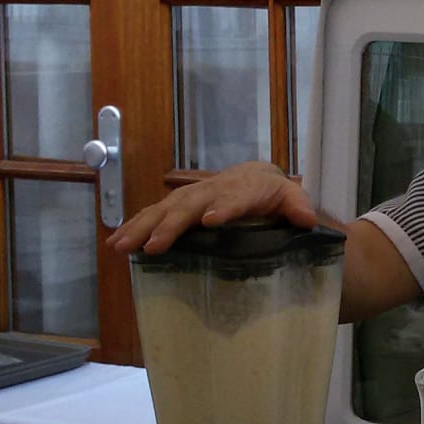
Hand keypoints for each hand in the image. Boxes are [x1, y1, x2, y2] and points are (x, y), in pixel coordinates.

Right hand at [107, 161, 319, 254]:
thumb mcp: (291, 197)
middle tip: (153, 246)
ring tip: (121, 246)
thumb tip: (307, 220)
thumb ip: (298, 206)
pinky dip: (133, 227)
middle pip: (188, 206)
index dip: (223, 208)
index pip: (233, 198)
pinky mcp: (177, 206)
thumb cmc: (273, 193)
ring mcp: (191, 198)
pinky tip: (116, 243)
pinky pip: (153, 215)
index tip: (210, 221)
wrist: (254, 177)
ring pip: (163, 210)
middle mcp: (211, 191)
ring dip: (141, 227)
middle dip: (170, 225)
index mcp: (241, 190)